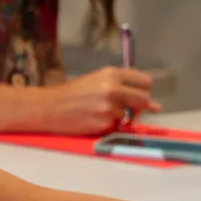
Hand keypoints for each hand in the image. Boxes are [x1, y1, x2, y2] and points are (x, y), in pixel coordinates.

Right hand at [30, 67, 158, 134]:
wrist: (51, 108)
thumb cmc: (73, 93)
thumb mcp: (98, 79)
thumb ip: (122, 84)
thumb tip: (149, 100)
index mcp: (112, 74)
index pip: (145, 81)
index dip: (144, 89)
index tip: (140, 94)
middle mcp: (113, 89)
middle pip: (144, 99)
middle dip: (140, 105)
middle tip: (129, 108)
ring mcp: (110, 108)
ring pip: (130, 115)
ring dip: (121, 116)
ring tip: (100, 112)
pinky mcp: (105, 124)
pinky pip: (117, 126)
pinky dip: (110, 126)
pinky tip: (95, 120)